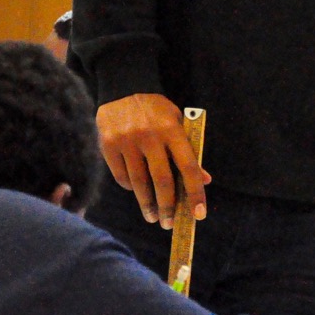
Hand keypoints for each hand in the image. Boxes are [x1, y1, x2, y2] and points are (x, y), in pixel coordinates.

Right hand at [96, 93, 210, 228]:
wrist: (123, 90)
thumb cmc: (156, 111)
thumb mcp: (177, 122)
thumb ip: (189, 150)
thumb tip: (205, 179)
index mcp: (172, 129)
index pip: (188, 166)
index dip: (195, 192)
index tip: (199, 214)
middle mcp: (149, 136)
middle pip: (161, 180)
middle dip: (168, 207)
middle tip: (169, 223)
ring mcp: (127, 141)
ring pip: (139, 183)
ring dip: (147, 204)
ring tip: (153, 217)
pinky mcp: (108, 145)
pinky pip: (121, 176)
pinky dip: (131, 188)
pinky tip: (137, 192)